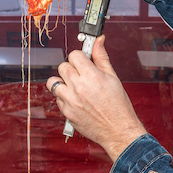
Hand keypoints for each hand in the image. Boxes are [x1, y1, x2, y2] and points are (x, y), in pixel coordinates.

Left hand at [48, 36, 146, 161]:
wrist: (118, 130)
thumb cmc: (118, 107)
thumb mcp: (113, 78)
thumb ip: (102, 58)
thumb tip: (98, 41)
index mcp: (91, 76)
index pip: (74, 55)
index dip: (80, 57)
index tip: (84, 61)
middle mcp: (79, 87)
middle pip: (62, 67)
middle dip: (71, 68)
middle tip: (81, 75)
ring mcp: (70, 101)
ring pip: (53, 82)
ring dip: (62, 82)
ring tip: (73, 86)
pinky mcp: (67, 113)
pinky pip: (57, 99)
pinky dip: (64, 97)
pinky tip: (76, 100)